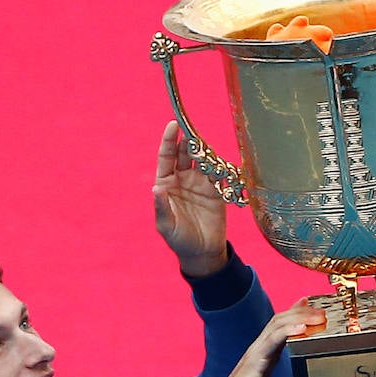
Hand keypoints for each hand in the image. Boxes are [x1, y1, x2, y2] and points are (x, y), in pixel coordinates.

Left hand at [153, 121, 228, 275]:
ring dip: (205, 152)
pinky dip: (220, 166)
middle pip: (185, 153)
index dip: (169, 140)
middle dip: (189, 141)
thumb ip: (161, 207)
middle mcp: (183, 179)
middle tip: (194, 132)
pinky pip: (219, 173)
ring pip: (203, 160)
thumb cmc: (179, 239)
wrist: (202, 252)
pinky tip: (220, 163)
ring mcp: (201, 183)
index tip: (173, 125)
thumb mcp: (166, 225)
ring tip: (207, 148)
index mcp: (166, 183)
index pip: (167, 157)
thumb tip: (155, 189)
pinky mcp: (217, 190)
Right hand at [194, 300, 326, 376]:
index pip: (282, 330)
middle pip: (282, 321)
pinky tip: (303, 327)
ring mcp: (257, 352)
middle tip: (322, 309)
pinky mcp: (255, 358)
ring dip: (300, 317)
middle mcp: (260, 350)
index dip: (296, 316)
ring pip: (279, 324)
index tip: (311, 308)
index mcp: (265, 357)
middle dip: (303, 312)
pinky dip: (288, 330)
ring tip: (319, 316)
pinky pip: (273, 338)